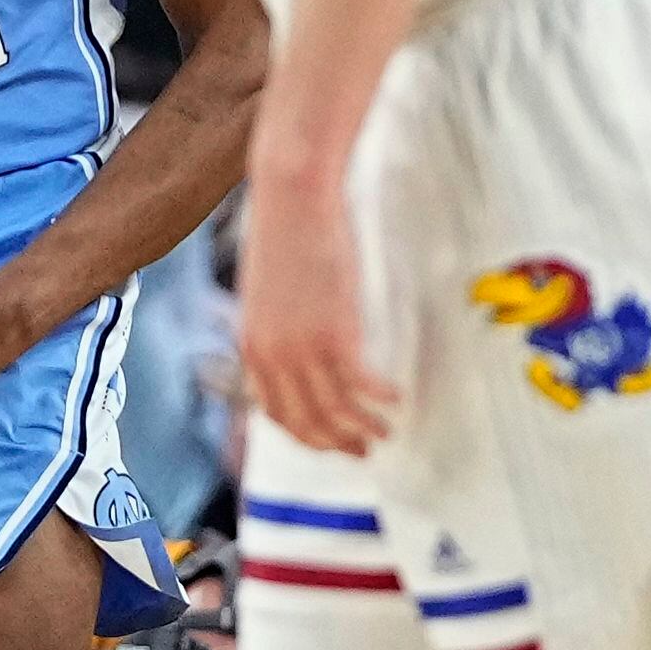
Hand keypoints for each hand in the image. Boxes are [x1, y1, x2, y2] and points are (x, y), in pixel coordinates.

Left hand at [238, 152, 394, 453]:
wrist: (291, 199)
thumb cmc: (284, 235)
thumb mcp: (267, 292)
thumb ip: (276, 327)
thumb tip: (296, 348)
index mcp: (253, 348)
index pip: (276, 414)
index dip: (306, 435)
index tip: (330, 441)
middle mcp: (273, 359)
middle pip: (307, 423)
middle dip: (337, 444)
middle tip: (365, 450)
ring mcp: (303, 351)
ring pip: (336, 413)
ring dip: (364, 430)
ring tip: (385, 432)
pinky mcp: (335, 336)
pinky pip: (362, 386)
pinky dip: (381, 399)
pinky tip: (397, 398)